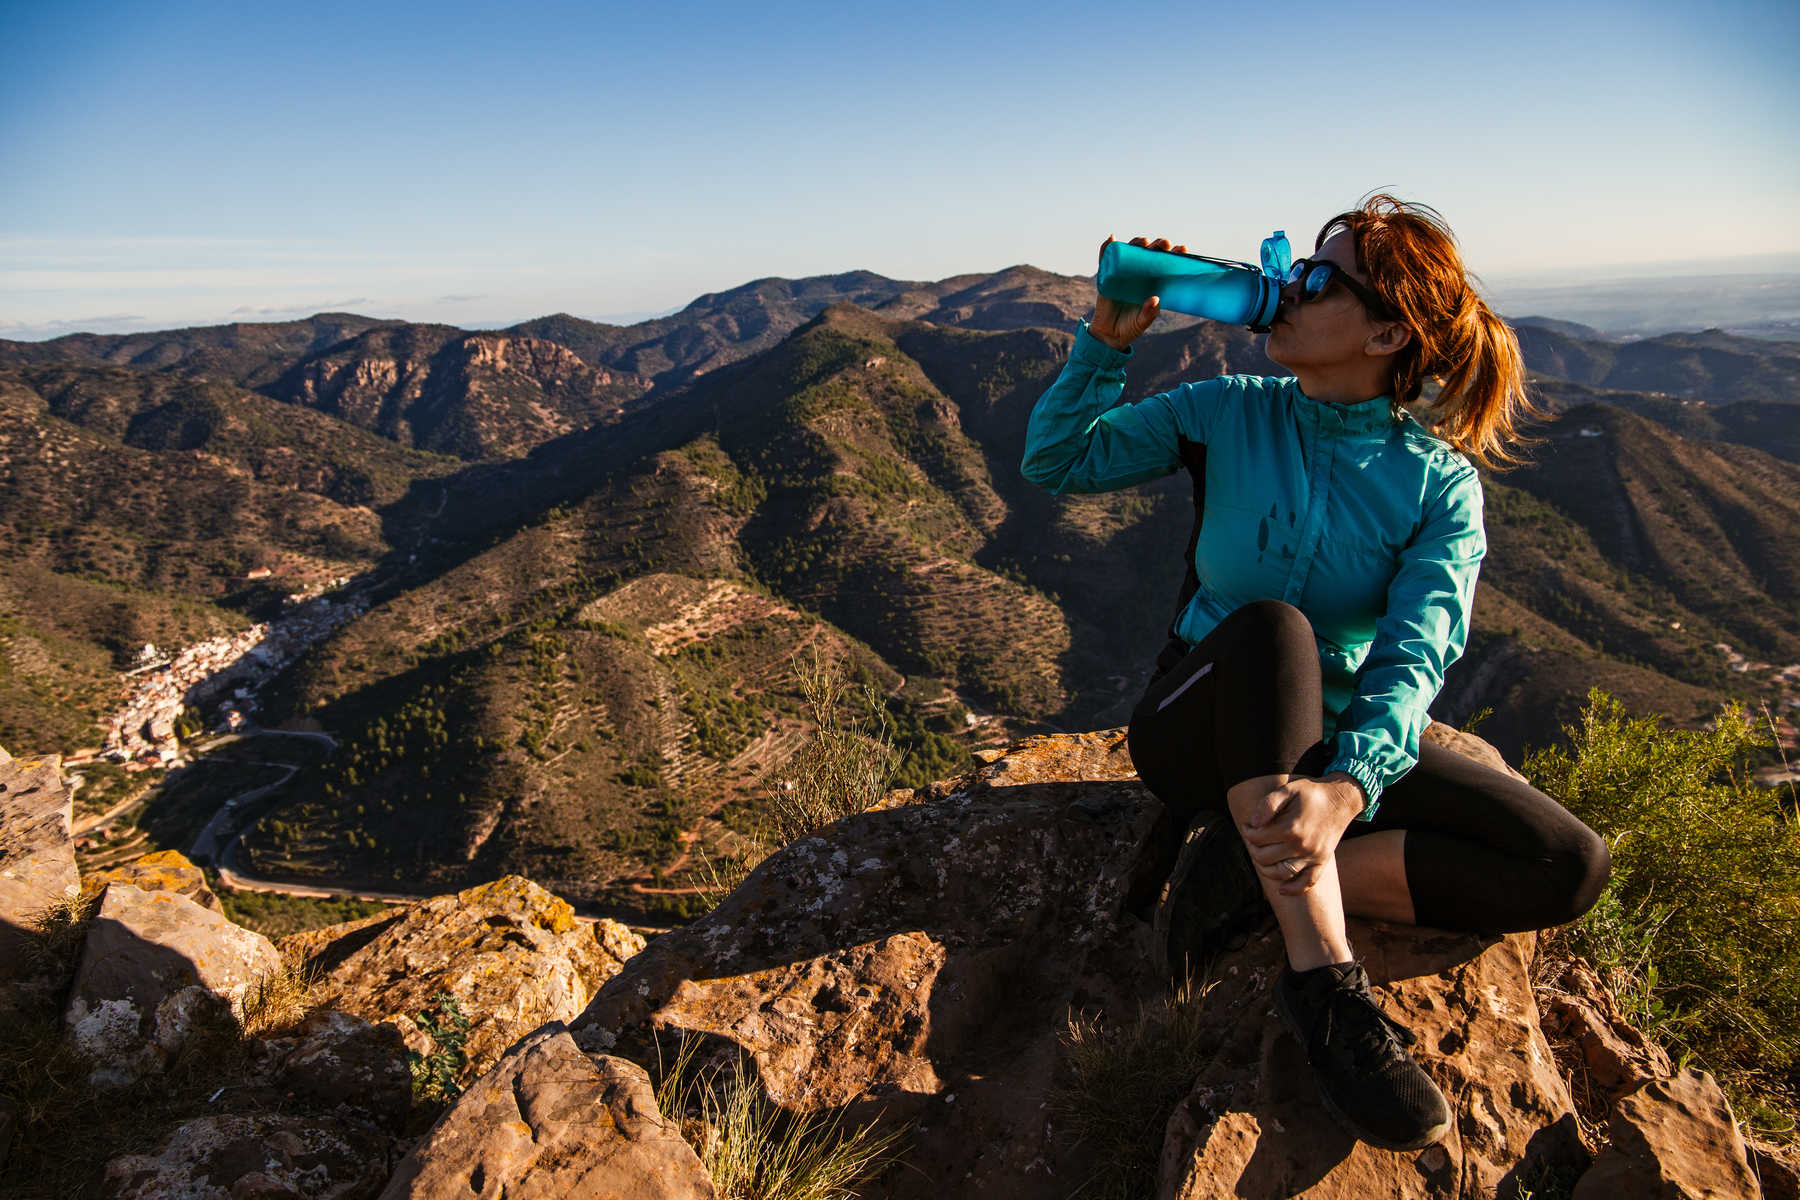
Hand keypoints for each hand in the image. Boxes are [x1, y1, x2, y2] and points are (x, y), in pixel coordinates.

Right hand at [1090, 235, 1181, 350]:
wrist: (1109, 334)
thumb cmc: (1131, 327)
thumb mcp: (1142, 322)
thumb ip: (1149, 313)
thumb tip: (1155, 298)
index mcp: (1153, 283)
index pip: (1166, 264)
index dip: (1174, 255)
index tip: (1182, 249)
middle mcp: (1140, 275)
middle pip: (1150, 253)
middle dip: (1158, 245)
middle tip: (1164, 243)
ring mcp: (1123, 273)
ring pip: (1130, 252)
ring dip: (1137, 243)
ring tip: (1144, 241)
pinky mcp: (1107, 277)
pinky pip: (1105, 260)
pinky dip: (1106, 248)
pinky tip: (1111, 239)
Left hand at [1231, 773, 1364, 895]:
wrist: (1341, 799)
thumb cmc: (1312, 793)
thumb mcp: (1288, 790)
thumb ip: (1268, 804)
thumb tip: (1253, 823)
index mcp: (1291, 828)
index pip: (1258, 838)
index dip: (1248, 831)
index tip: (1247, 825)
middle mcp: (1302, 846)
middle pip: (1265, 857)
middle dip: (1253, 848)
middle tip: (1252, 839)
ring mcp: (1313, 856)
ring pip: (1282, 873)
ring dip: (1266, 869)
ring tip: (1261, 857)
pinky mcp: (1322, 861)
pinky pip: (1308, 882)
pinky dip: (1294, 889)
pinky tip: (1282, 889)